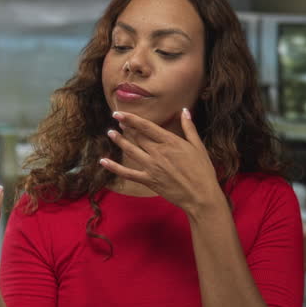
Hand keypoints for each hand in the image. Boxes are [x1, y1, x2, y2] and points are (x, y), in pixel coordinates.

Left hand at [100, 109, 221, 213]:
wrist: (200, 195)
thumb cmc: (202, 171)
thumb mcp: (198, 146)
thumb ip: (189, 128)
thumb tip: (185, 110)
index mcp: (170, 142)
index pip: (146, 127)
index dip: (130, 119)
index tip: (119, 113)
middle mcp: (158, 153)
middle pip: (137, 137)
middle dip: (126, 128)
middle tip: (118, 121)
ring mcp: (151, 167)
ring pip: (130, 151)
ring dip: (119, 141)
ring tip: (110, 133)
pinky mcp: (148, 181)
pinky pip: (127, 173)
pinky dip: (114, 167)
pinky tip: (103, 161)